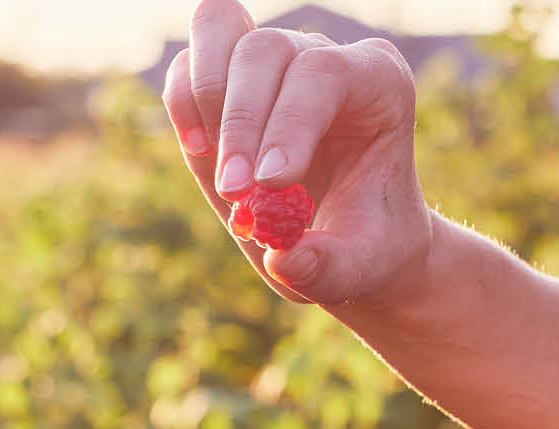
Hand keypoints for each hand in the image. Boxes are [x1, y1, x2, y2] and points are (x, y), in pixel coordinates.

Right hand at [163, 0, 434, 307]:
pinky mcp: (226, 84)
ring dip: (206, 103)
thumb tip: (283, 259)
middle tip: (236, 194)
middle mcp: (324, 59)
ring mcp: (273, 63)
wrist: (348, 240)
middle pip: (266, 49)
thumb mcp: (358, 266)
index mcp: (376, 84)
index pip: (325, 72)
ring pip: (220, 31)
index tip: (270, 183)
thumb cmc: (364, 244)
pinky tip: (201, 152)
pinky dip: (182, 105)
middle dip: (242, 122)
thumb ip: (327, 266)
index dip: (290, 121)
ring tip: (217, 169)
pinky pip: (188, 67)